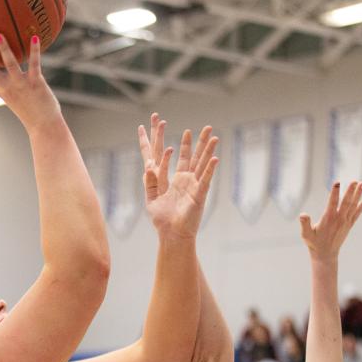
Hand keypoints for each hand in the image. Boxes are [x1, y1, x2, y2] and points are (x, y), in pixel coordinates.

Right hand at [0, 34, 60, 131]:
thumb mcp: (18, 99)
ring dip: (4, 49)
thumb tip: (11, 74)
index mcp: (1, 91)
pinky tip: (34, 37)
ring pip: (10, 65)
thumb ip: (12, 86)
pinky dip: (35, 51)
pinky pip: (34, 64)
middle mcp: (7, 88)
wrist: (45, 127)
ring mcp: (21, 85)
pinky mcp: (36, 83)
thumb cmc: (33, 112)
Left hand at [139, 113, 218, 239]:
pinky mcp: (199, 195)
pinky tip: (214, 158)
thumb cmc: (163, 220)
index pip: (167, 155)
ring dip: (207, 150)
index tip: (172, 127)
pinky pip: (205, 180)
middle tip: (206, 127)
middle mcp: (185, 180)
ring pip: (201, 164)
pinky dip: (209, 169)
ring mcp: (193, 186)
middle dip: (197, 141)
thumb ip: (151, 182)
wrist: (172, 235)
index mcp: (173, 179)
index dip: (169, 141)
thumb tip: (147, 165)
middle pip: (192, 156)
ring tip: (213, 135)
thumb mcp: (152, 199)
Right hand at [299, 181, 361, 261]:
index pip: (332, 203)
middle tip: (355, 181)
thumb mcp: (306, 234)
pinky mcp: (349, 224)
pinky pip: (358, 211)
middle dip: (350, 191)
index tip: (337, 182)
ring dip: (358, 194)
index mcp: (328, 219)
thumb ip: (305, 224)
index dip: (334, 192)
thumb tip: (302, 215)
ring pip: (354, 205)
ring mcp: (346, 221)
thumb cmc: (314, 243)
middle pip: (346, 202)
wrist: (326, 254)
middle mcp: (339, 219)